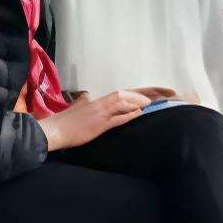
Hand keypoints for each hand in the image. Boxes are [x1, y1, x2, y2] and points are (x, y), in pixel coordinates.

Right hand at [38, 89, 172, 151]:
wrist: (54, 130)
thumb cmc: (65, 121)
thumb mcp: (78, 107)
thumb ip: (85, 101)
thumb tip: (88, 96)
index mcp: (98, 99)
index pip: (123, 92)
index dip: (141, 92)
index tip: (157, 92)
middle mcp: (100, 102)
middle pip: (128, 93)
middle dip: (149, 92)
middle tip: (168, 92)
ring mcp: (100, 112)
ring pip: (123, 101)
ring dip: (140, 100)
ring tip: (156, 100)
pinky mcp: (98, 123)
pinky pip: (116, 117)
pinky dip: (128, 113)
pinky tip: (140, 111)